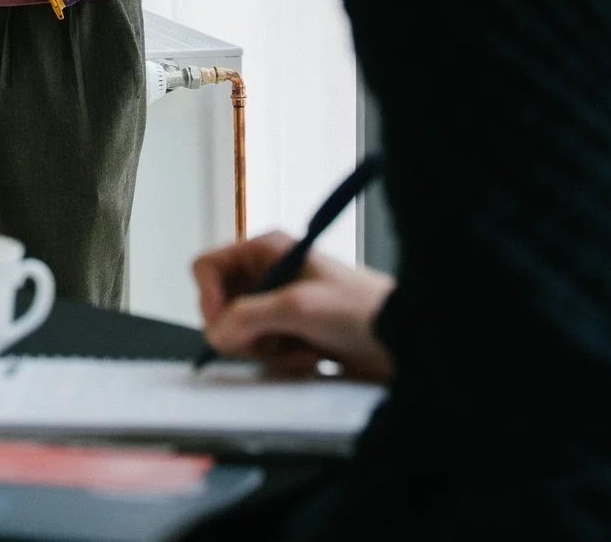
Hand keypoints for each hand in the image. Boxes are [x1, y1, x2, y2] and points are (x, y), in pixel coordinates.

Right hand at [192, 232, 396, 382]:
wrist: (403, 340)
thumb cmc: (363, 309)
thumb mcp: (300, 307)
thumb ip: (249, 317)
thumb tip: (215, 332)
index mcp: (266, 250)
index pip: (208, 267)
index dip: (208, 298)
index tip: (224, 326)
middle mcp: (268, 274)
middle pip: (221, 306)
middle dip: (243, 332)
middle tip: (270, 342)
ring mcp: (278, 305)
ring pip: (240, 334)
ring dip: (267, 350)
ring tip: (301, 349)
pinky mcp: (290, 332)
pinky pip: (263, 352)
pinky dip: (282, 360)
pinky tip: (311, 357)